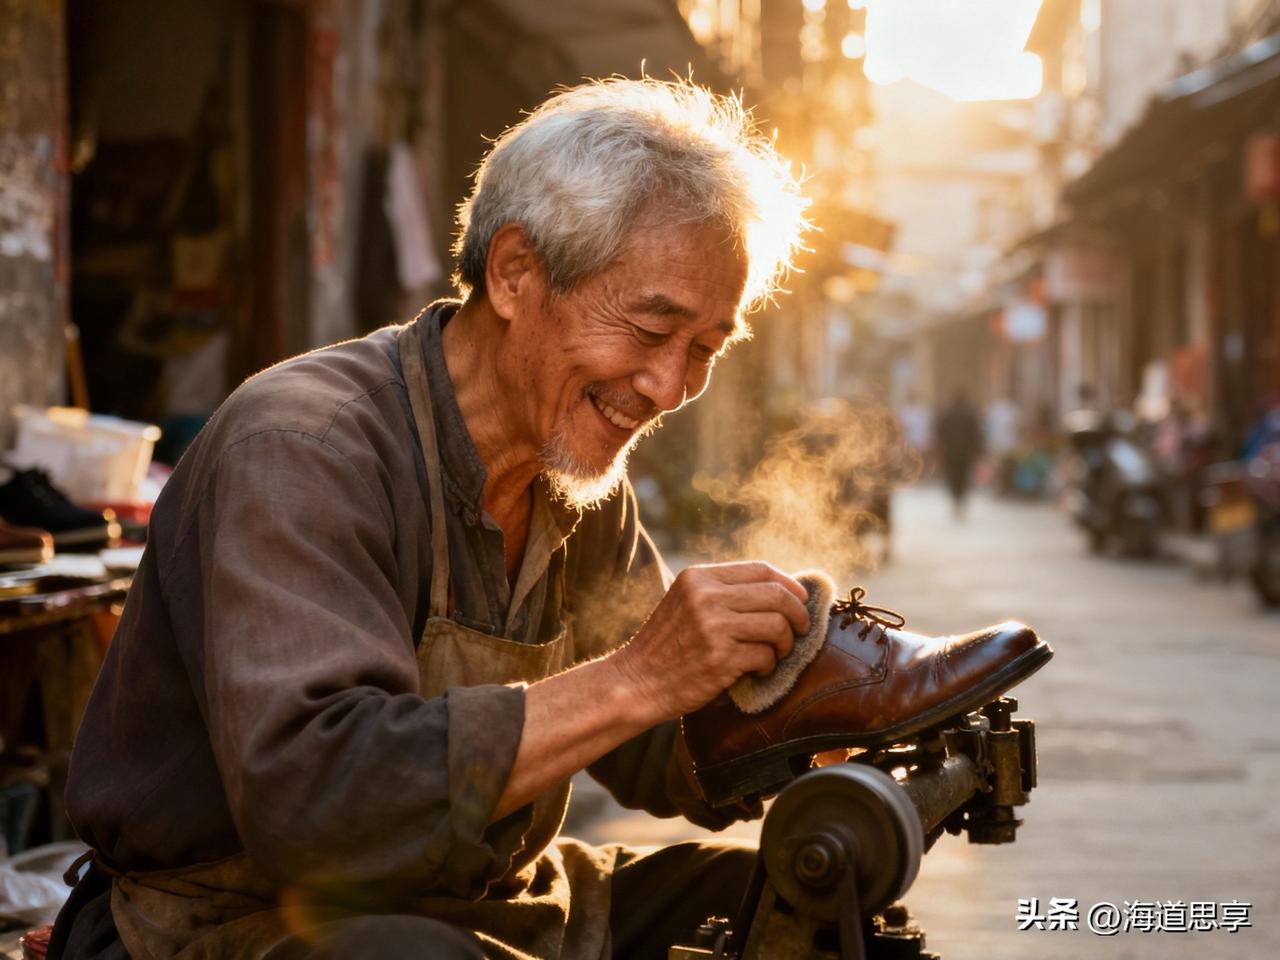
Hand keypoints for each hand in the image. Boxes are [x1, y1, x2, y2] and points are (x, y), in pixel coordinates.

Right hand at [610, 561, 810, 720]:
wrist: (635, 682)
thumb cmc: (666, 646)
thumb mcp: (685, 603)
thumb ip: (722, 592)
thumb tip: (781, 589)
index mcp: (698, 578)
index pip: (761, 570)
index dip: (790, 585)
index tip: (800, 601)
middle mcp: (705, 597)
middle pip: (777, 595)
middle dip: (798, 614)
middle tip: (799, 630)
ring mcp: (712, 627)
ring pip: (777, 625)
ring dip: (785, 644)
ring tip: (774, 654)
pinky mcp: (719, 658)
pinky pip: (766, 656)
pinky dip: (768, 666)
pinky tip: (756, 671)